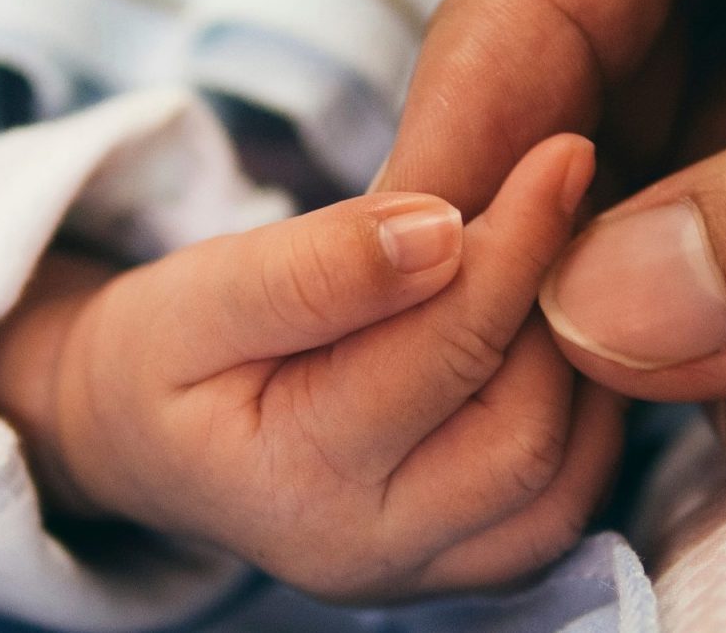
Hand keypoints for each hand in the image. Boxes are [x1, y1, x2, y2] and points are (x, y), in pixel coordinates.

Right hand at [0, 137, 624, 600]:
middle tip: (571, 199)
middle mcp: (368, 552)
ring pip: (564, 478)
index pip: (443, 352)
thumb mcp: (201, 291)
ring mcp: (422, 574)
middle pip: (523, 431)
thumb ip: (314, 267)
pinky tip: (557, 329)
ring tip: (564, 257)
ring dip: (584, 361)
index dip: (516, 244)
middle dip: (558, 307)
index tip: (561, 152)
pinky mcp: (461, 567)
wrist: (140, 437)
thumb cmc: (164, 354)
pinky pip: (564, 502)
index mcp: (292, 481)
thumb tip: (442, 231)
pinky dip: (584, 413)